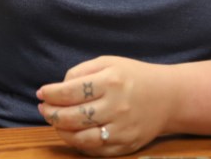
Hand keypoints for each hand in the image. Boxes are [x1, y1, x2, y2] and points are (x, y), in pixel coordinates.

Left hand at [37, 56, 173, 156]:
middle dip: (51, 114)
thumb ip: (81, 71)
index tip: (41, 93)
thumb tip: (58, 87)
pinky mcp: (126, 145)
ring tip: (54, 122)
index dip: (50, 94)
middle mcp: (116, 106)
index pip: (70, 91)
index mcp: (111, 81)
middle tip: (43, 109)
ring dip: (61, 131)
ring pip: (80, 137)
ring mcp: (121, 128)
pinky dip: (78, 144)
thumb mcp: (109, 62)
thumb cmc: (134, 77)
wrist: (169, 97)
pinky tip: (72, 133)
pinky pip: (95, 150)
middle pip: (72, 116)